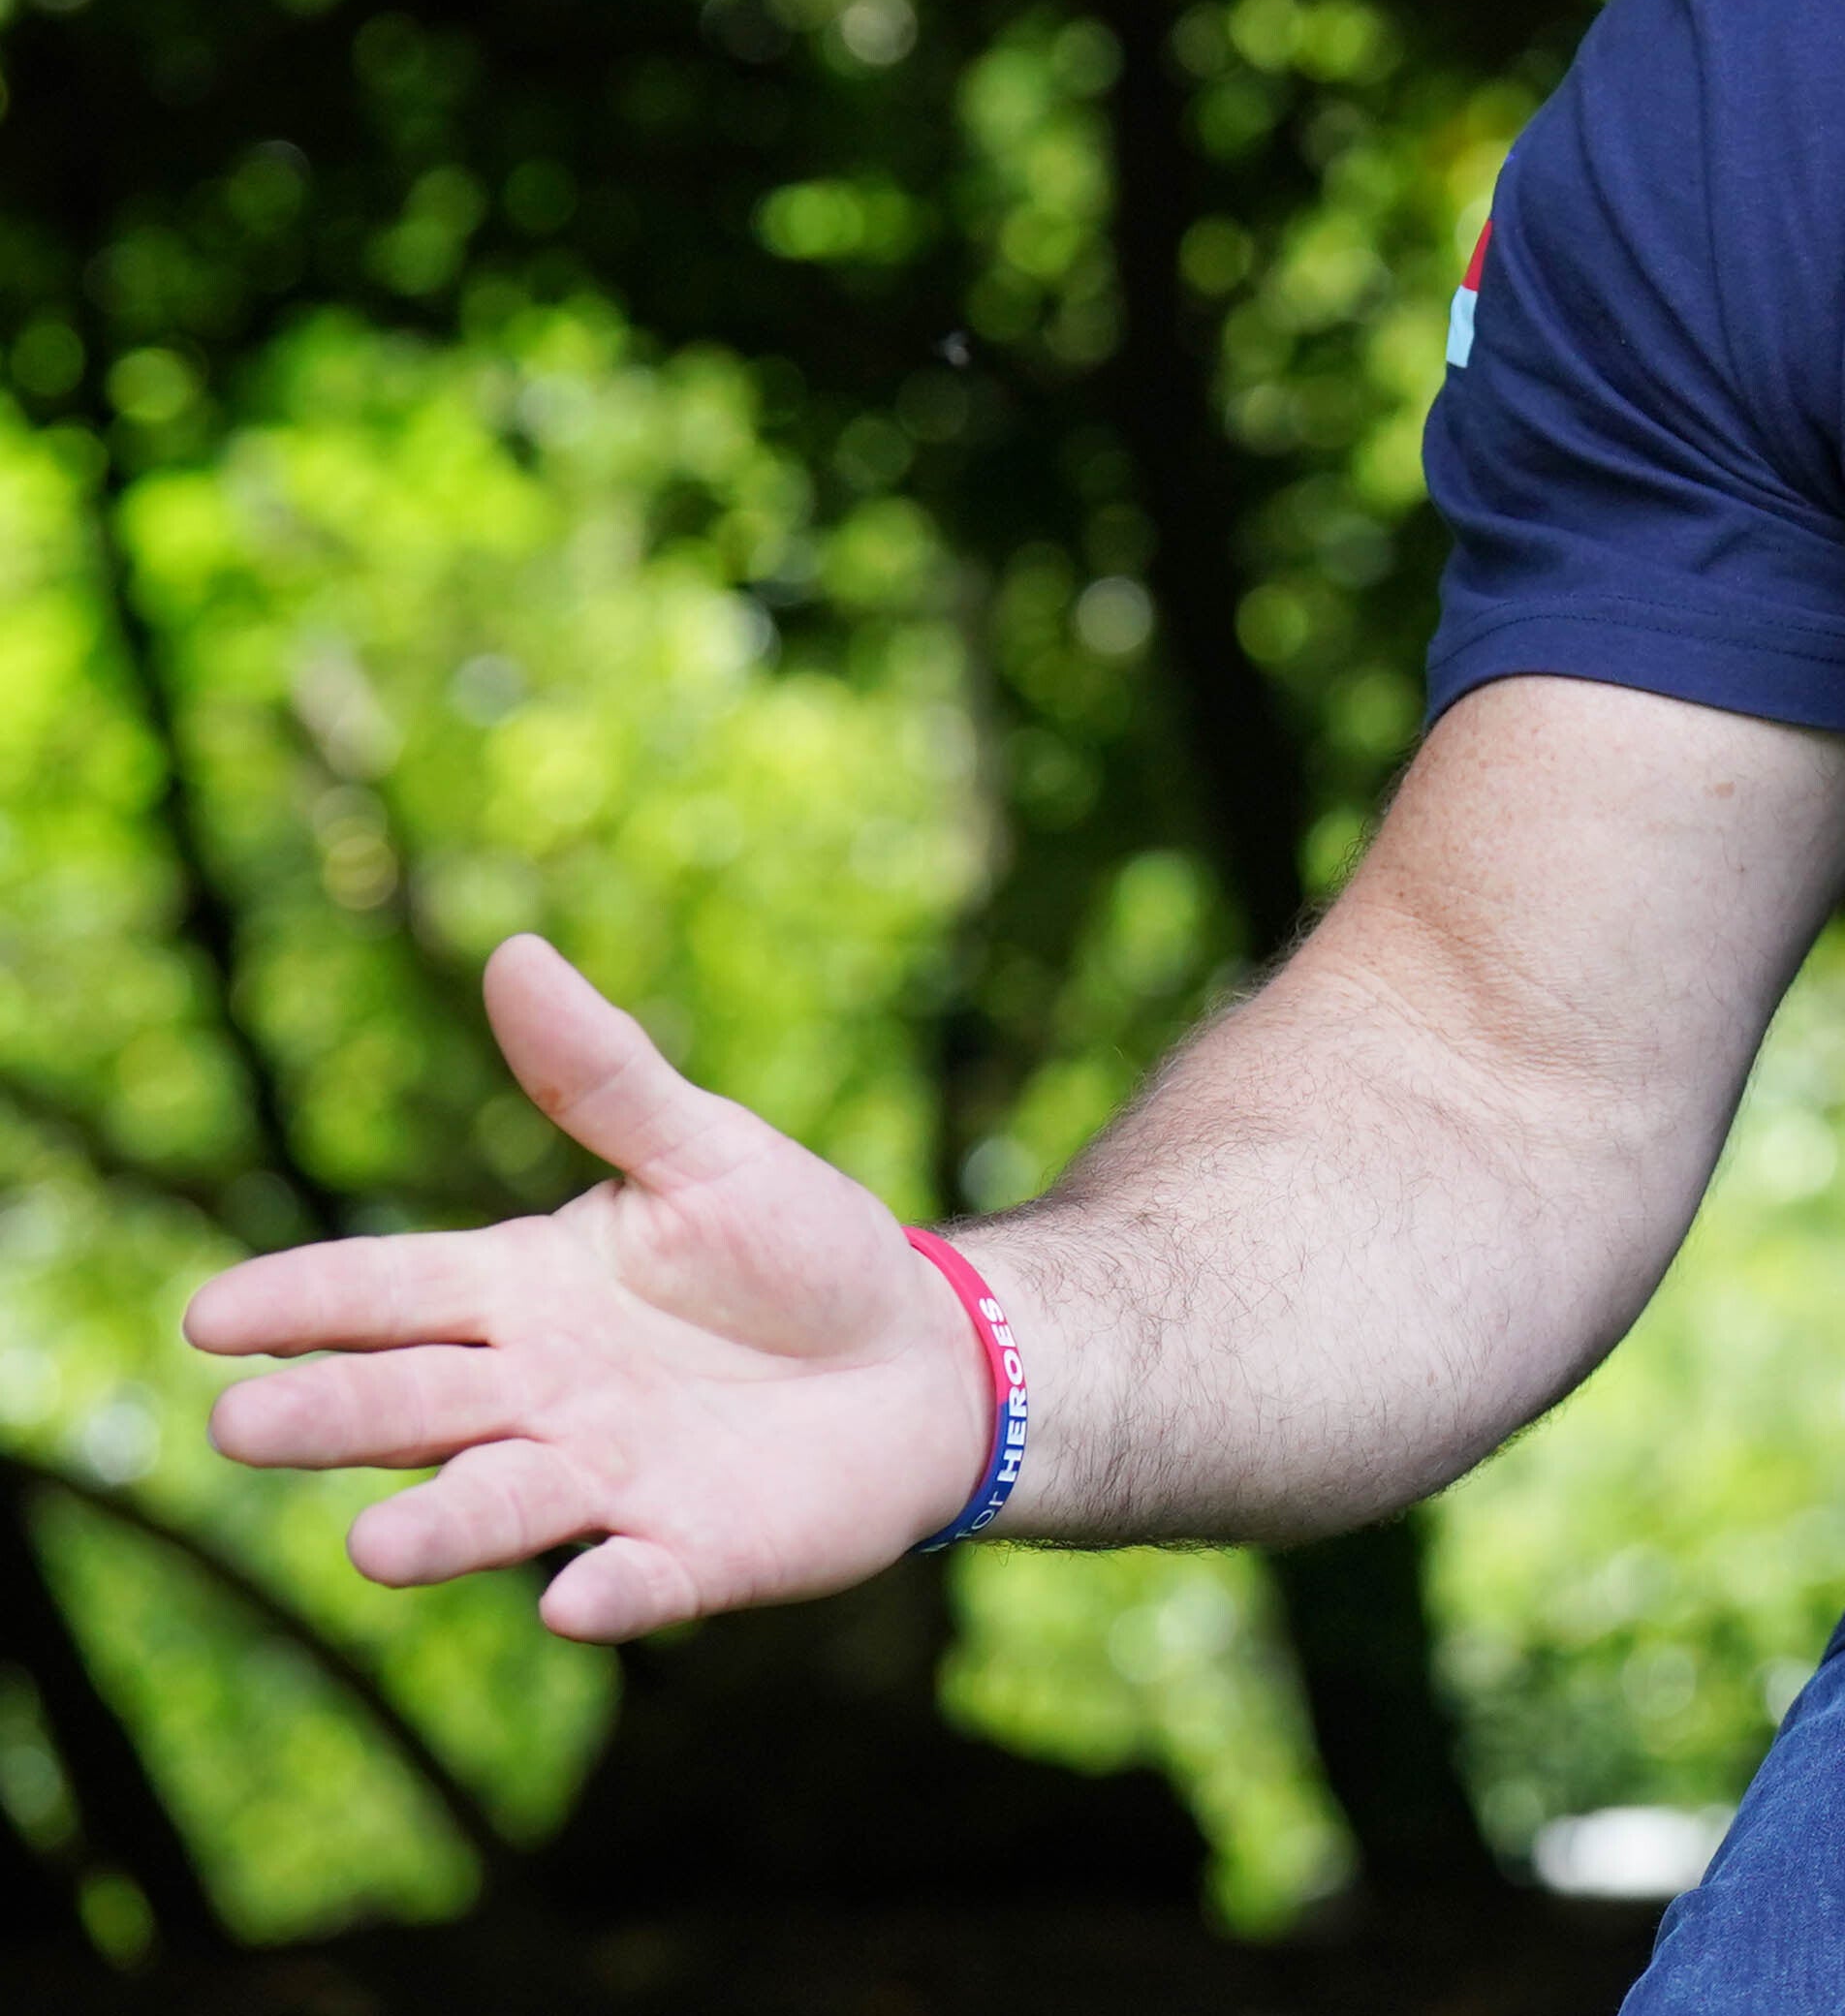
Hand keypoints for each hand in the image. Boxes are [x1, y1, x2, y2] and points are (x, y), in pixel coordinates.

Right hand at [182, 934, 994, 1639]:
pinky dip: (611, 1594)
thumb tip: (515, 952)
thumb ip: (604, 1076)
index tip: (211, 1314)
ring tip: (373, 1546)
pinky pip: (639, 1581)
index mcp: (520, 1293)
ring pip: (497, 1508)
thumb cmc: (794, 1249)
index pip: (389, 1291)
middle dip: (330, 1417)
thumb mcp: (705, 1151)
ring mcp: (606, 1481)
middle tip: (243, 1426)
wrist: (922, 1356)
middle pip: (411, 1406)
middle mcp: (536, 1397)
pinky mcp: (690, 1554)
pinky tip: (576, 1602)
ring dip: (439, 1529)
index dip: (304, 1301)